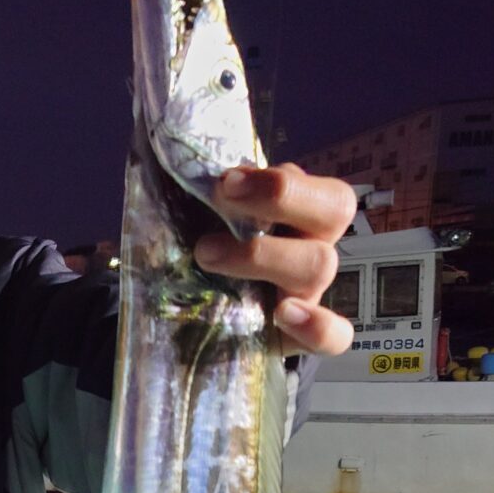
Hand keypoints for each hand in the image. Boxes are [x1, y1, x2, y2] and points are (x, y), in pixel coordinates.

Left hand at [192, 163, 356, 355]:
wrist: (189, 312)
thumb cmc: (202, 247)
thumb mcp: (201, 214)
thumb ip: (200, 192)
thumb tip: (159, 155)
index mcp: (301, 213)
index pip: (324, 190)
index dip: (283, 182)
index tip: (226, 181)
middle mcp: (312, 248)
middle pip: (333, 214)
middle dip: (279, 197)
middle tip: (220, 200)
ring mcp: (308, 292)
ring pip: (319, 266)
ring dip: (263, 254)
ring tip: (206, 254)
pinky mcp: (297, 337)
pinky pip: (333, 338)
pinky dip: (318, 326)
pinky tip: (283, 314)